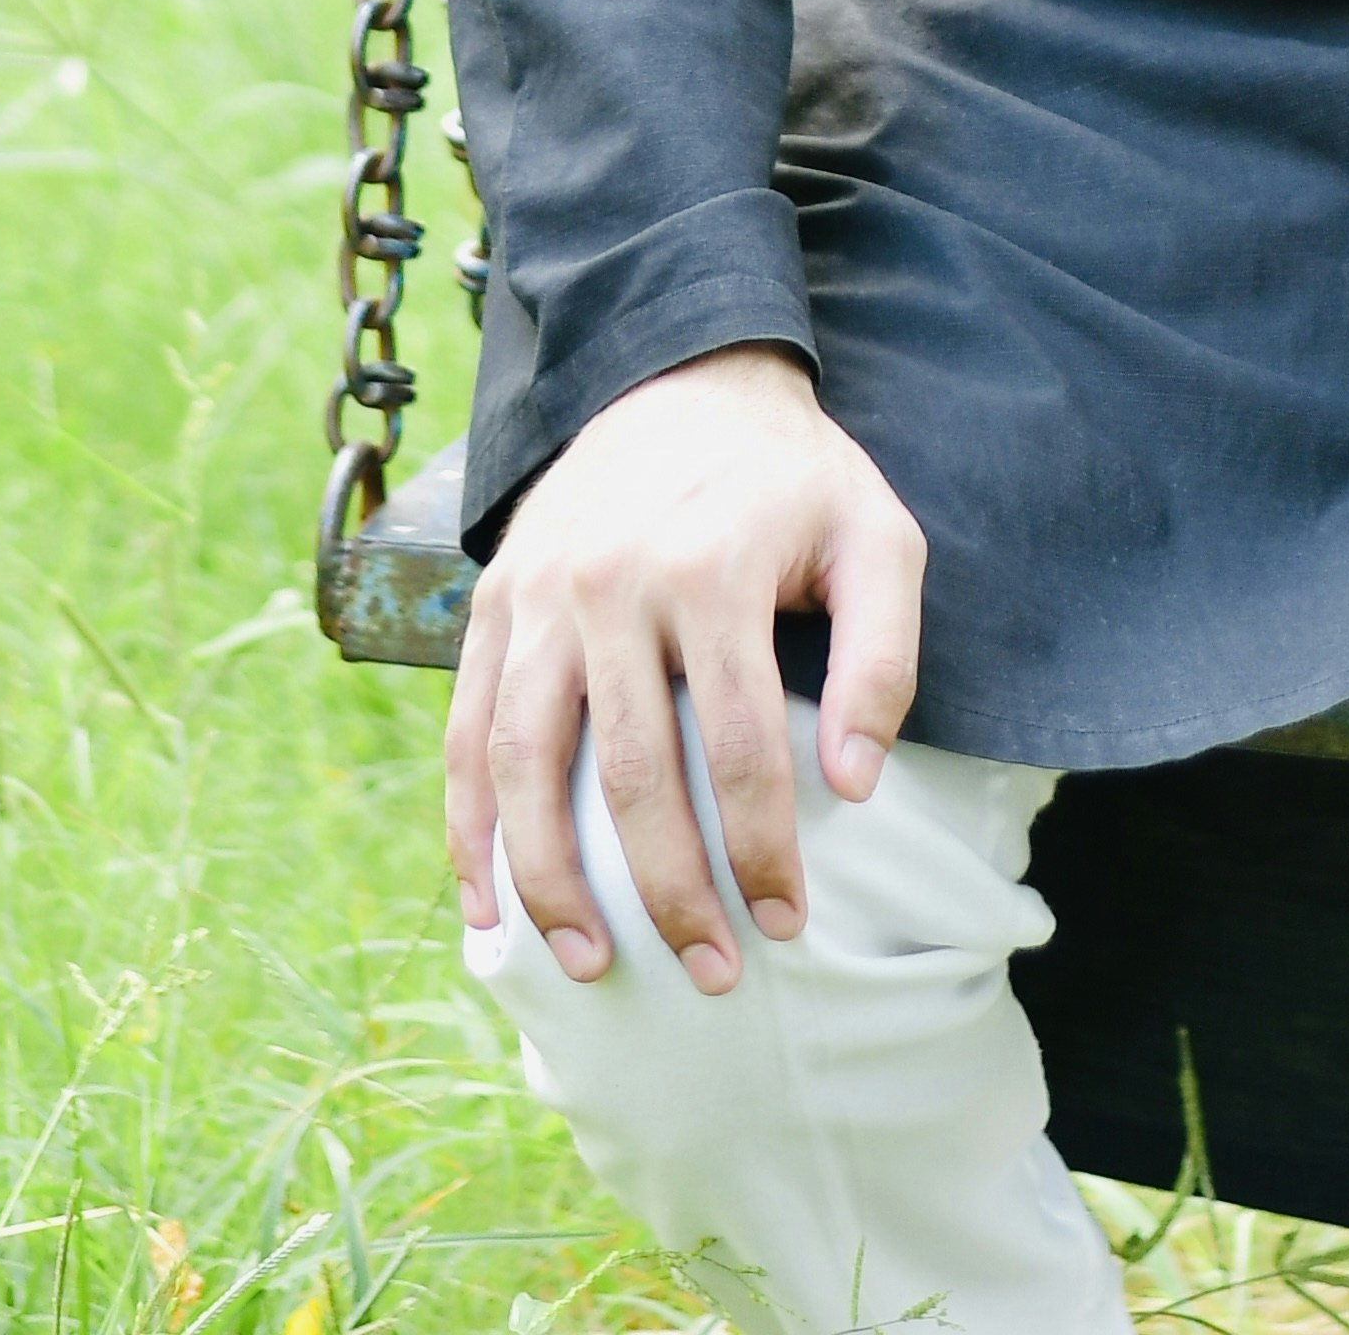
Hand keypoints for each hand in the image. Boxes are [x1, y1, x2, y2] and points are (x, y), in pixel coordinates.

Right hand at [446, 341, 924, 991]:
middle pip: (631, 769)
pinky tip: (486, 904)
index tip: (787, 923)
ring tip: (589, 965)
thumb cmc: (792, 479)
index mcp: (712, 565)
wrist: (684, 376)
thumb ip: (883, 655)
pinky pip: (464, 728)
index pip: (739, 744)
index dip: (762, 848)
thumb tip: (852, 785)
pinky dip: (466, 825)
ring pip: (525, 760)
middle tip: (710, 973)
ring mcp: (540, 592)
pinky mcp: (494, 600)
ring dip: (549, 878)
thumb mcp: (876, 536)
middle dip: (668, 889)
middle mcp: (612, 580)